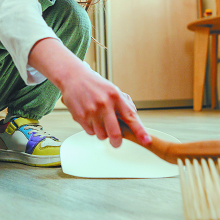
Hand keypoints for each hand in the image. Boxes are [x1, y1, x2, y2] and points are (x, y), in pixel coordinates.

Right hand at [27, 38, 150, 147]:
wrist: (73, 77)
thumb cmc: (95, 85)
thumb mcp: (113, 90)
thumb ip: (124, 105)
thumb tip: (133, 121)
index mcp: (115, 95)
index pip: (130, 116)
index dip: (140, 131)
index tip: (146, 140)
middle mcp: (104, 103)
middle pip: (115, 133)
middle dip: (117, 142)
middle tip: (117, 142)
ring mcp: (91, 111)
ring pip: (102, 135)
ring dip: (103, 133)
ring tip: (99, 120)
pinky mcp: (80, 117)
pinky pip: (91, 132)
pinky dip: (92, 129)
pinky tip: (90, 118)